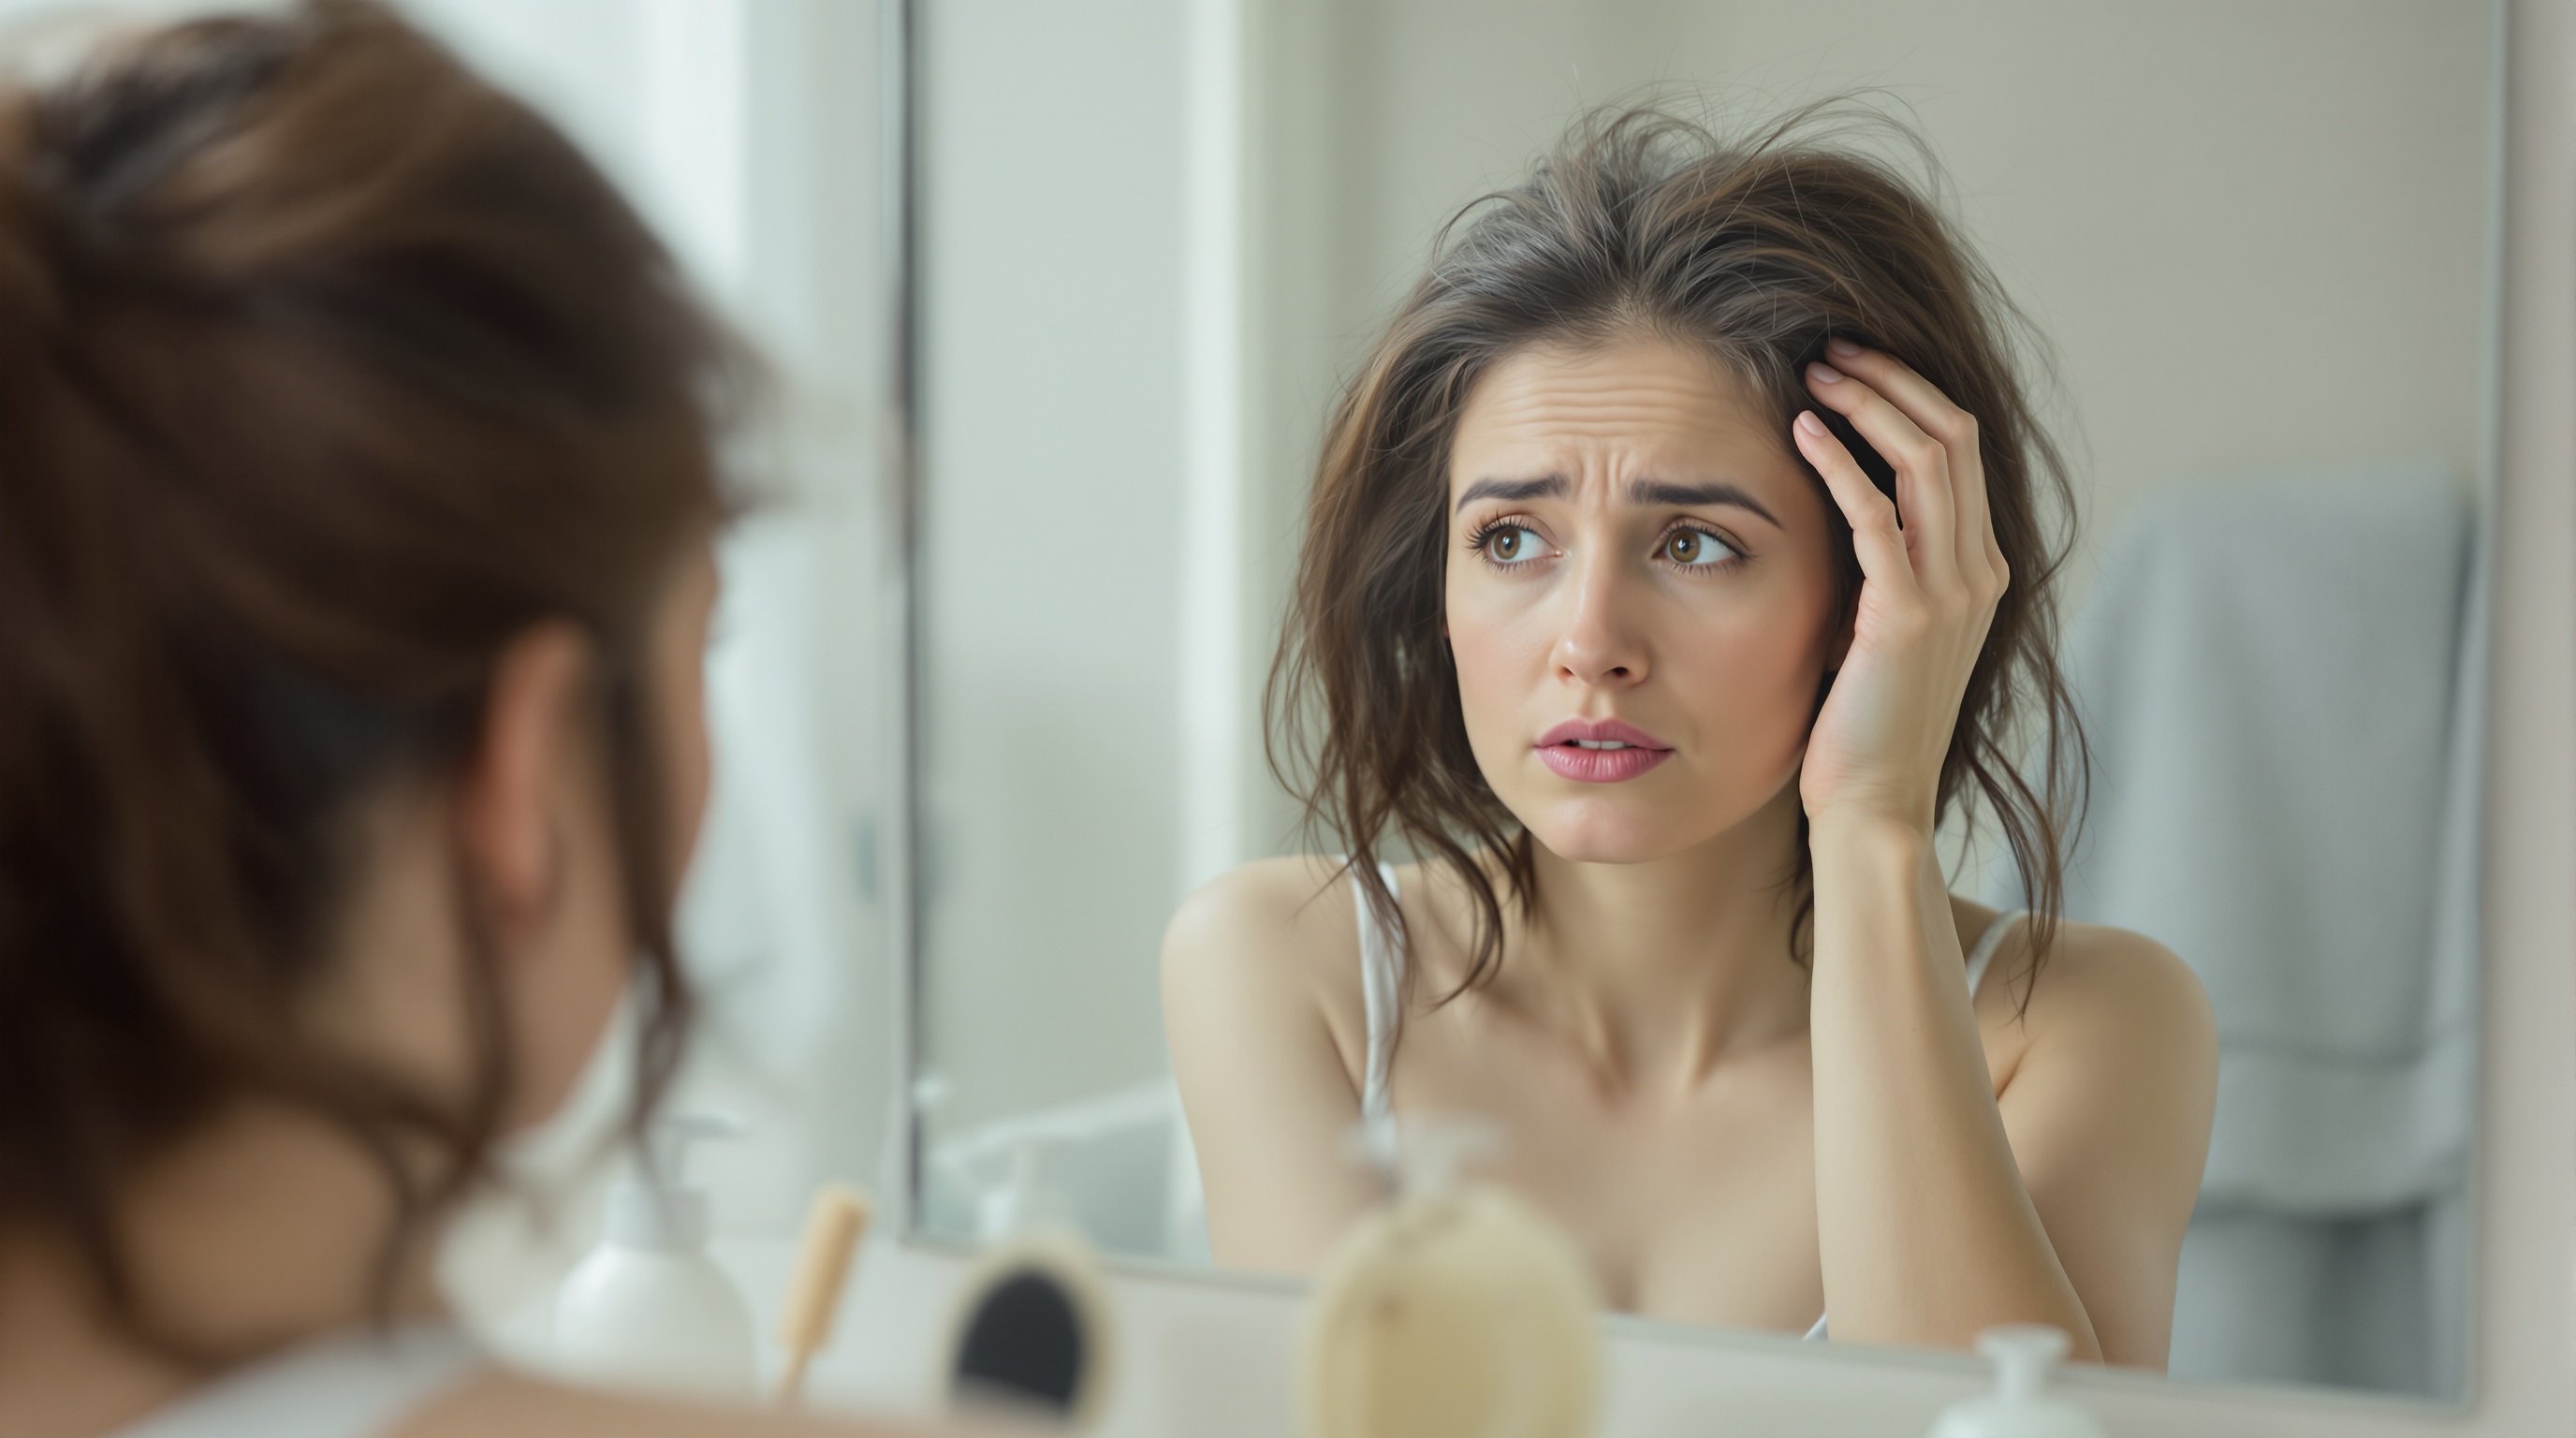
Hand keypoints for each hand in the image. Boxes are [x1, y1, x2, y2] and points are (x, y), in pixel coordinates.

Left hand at [1790, 339, 2006, 834]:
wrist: (1873, 804)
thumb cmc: (1859, 722)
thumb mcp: (1877, 627)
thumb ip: (1876, 568)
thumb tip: (1834, 505)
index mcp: (1978, 571)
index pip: (1959, 450)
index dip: (1911, 395)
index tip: (1854, 364)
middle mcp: (1978, 572)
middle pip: (1952, 436)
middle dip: (1892, 380)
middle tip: (1831, 347)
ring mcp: (1951, 594)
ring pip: (1925, 460)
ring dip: (1869, 403)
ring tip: (1814, 370)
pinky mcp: (1906, 618)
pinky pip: (1876, 514)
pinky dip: (1840, 461)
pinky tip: (1801, 431)